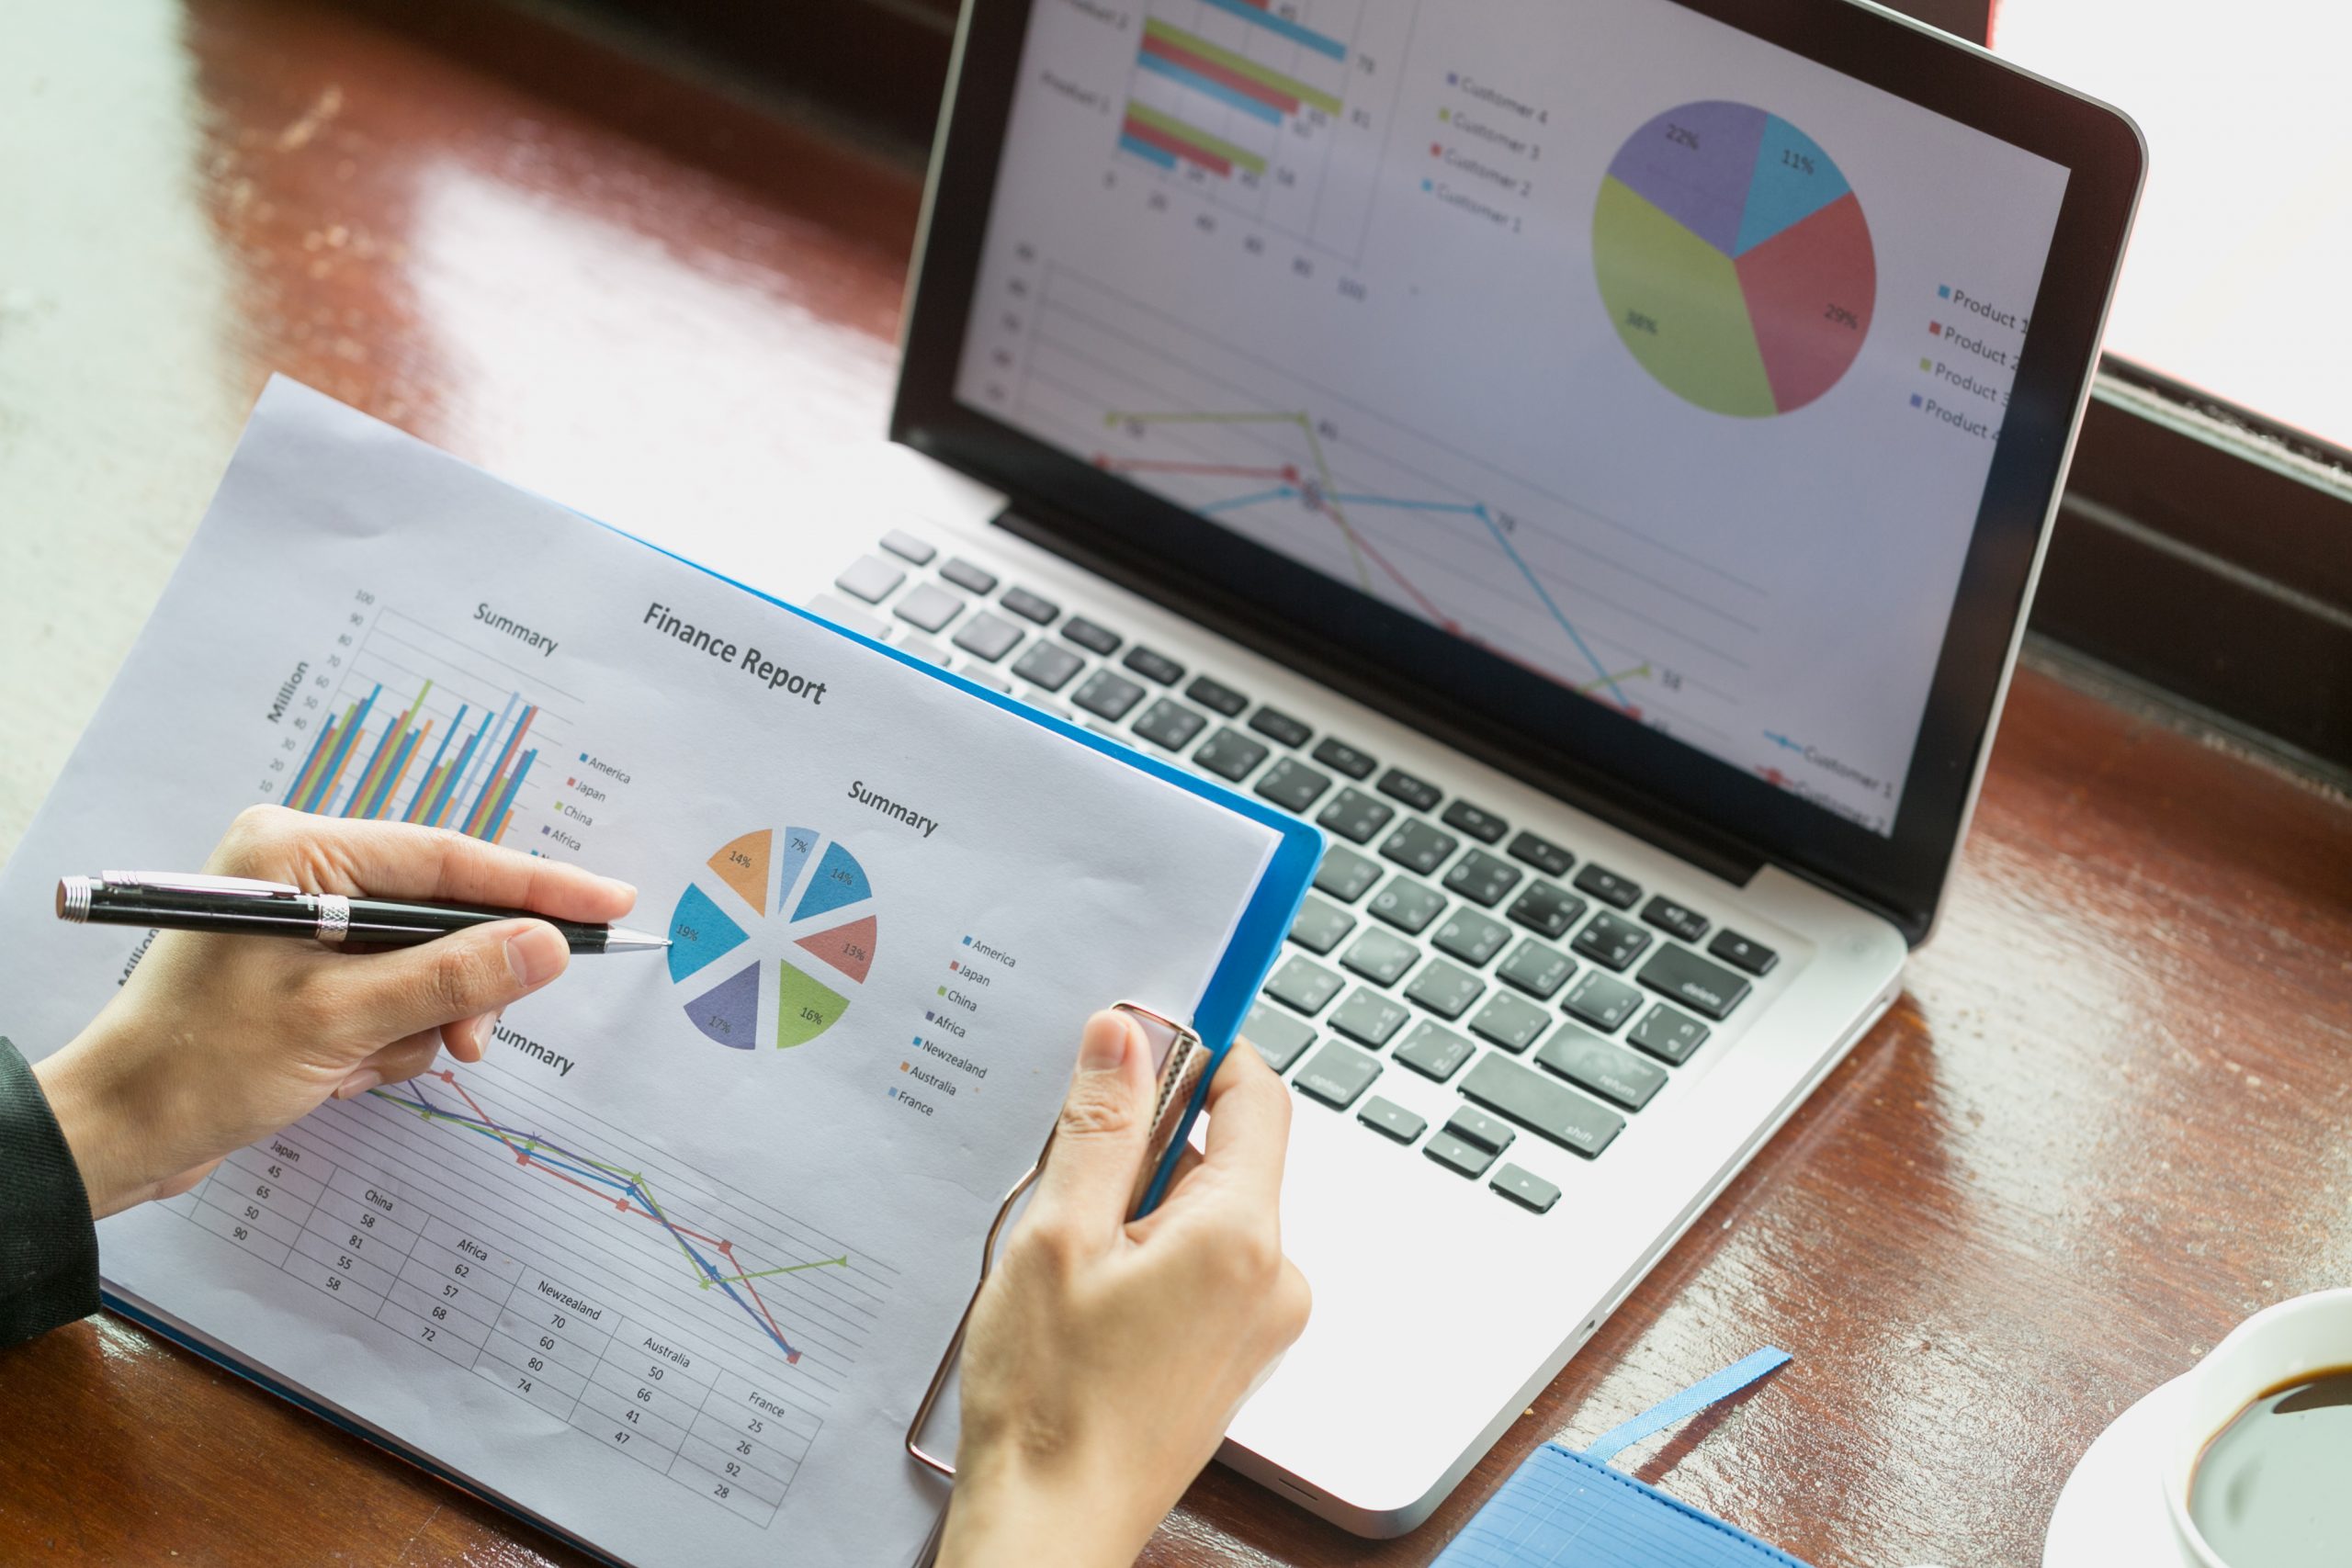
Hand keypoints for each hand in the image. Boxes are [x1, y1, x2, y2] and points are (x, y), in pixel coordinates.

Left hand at [32, 805, 635, 1216]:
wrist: (118, 1136)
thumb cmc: (201, 1067)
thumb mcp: (339, 1022)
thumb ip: (453, 977)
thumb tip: (550, 945)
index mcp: (299, 854)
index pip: (447, 858)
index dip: (537, 883)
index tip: (611, 901)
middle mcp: (304, 874)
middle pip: (441, 913)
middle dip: (459, 985)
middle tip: (470, 1040)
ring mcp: (306, 922)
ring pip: (426, 963)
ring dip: (415, 1024)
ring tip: (364, 1066)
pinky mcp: (308, 970)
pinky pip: (393, 993)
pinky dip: (385, 1040)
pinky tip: (339, 1072)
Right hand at [940, 1012, 1309, 1567]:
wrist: (1052, 1527)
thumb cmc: (1050, 1402)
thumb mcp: (1056, 1235)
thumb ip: (1097, 1124)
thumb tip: (1126, 1034)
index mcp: (1243, 1235)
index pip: (1259, 1095)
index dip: (1202, 1052)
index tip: (1148, 1040)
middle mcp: (1275, 1277)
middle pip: (1227, 1155)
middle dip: (1148, 1146)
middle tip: (1069, 1179)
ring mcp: (1261, 1322)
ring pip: (1208, 1213)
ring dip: (1141, 1208)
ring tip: (1071, 1260)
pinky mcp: (1234, 1354)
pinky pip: (1204, 1266)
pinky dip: (1149, 1257)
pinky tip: (1090, 1298)